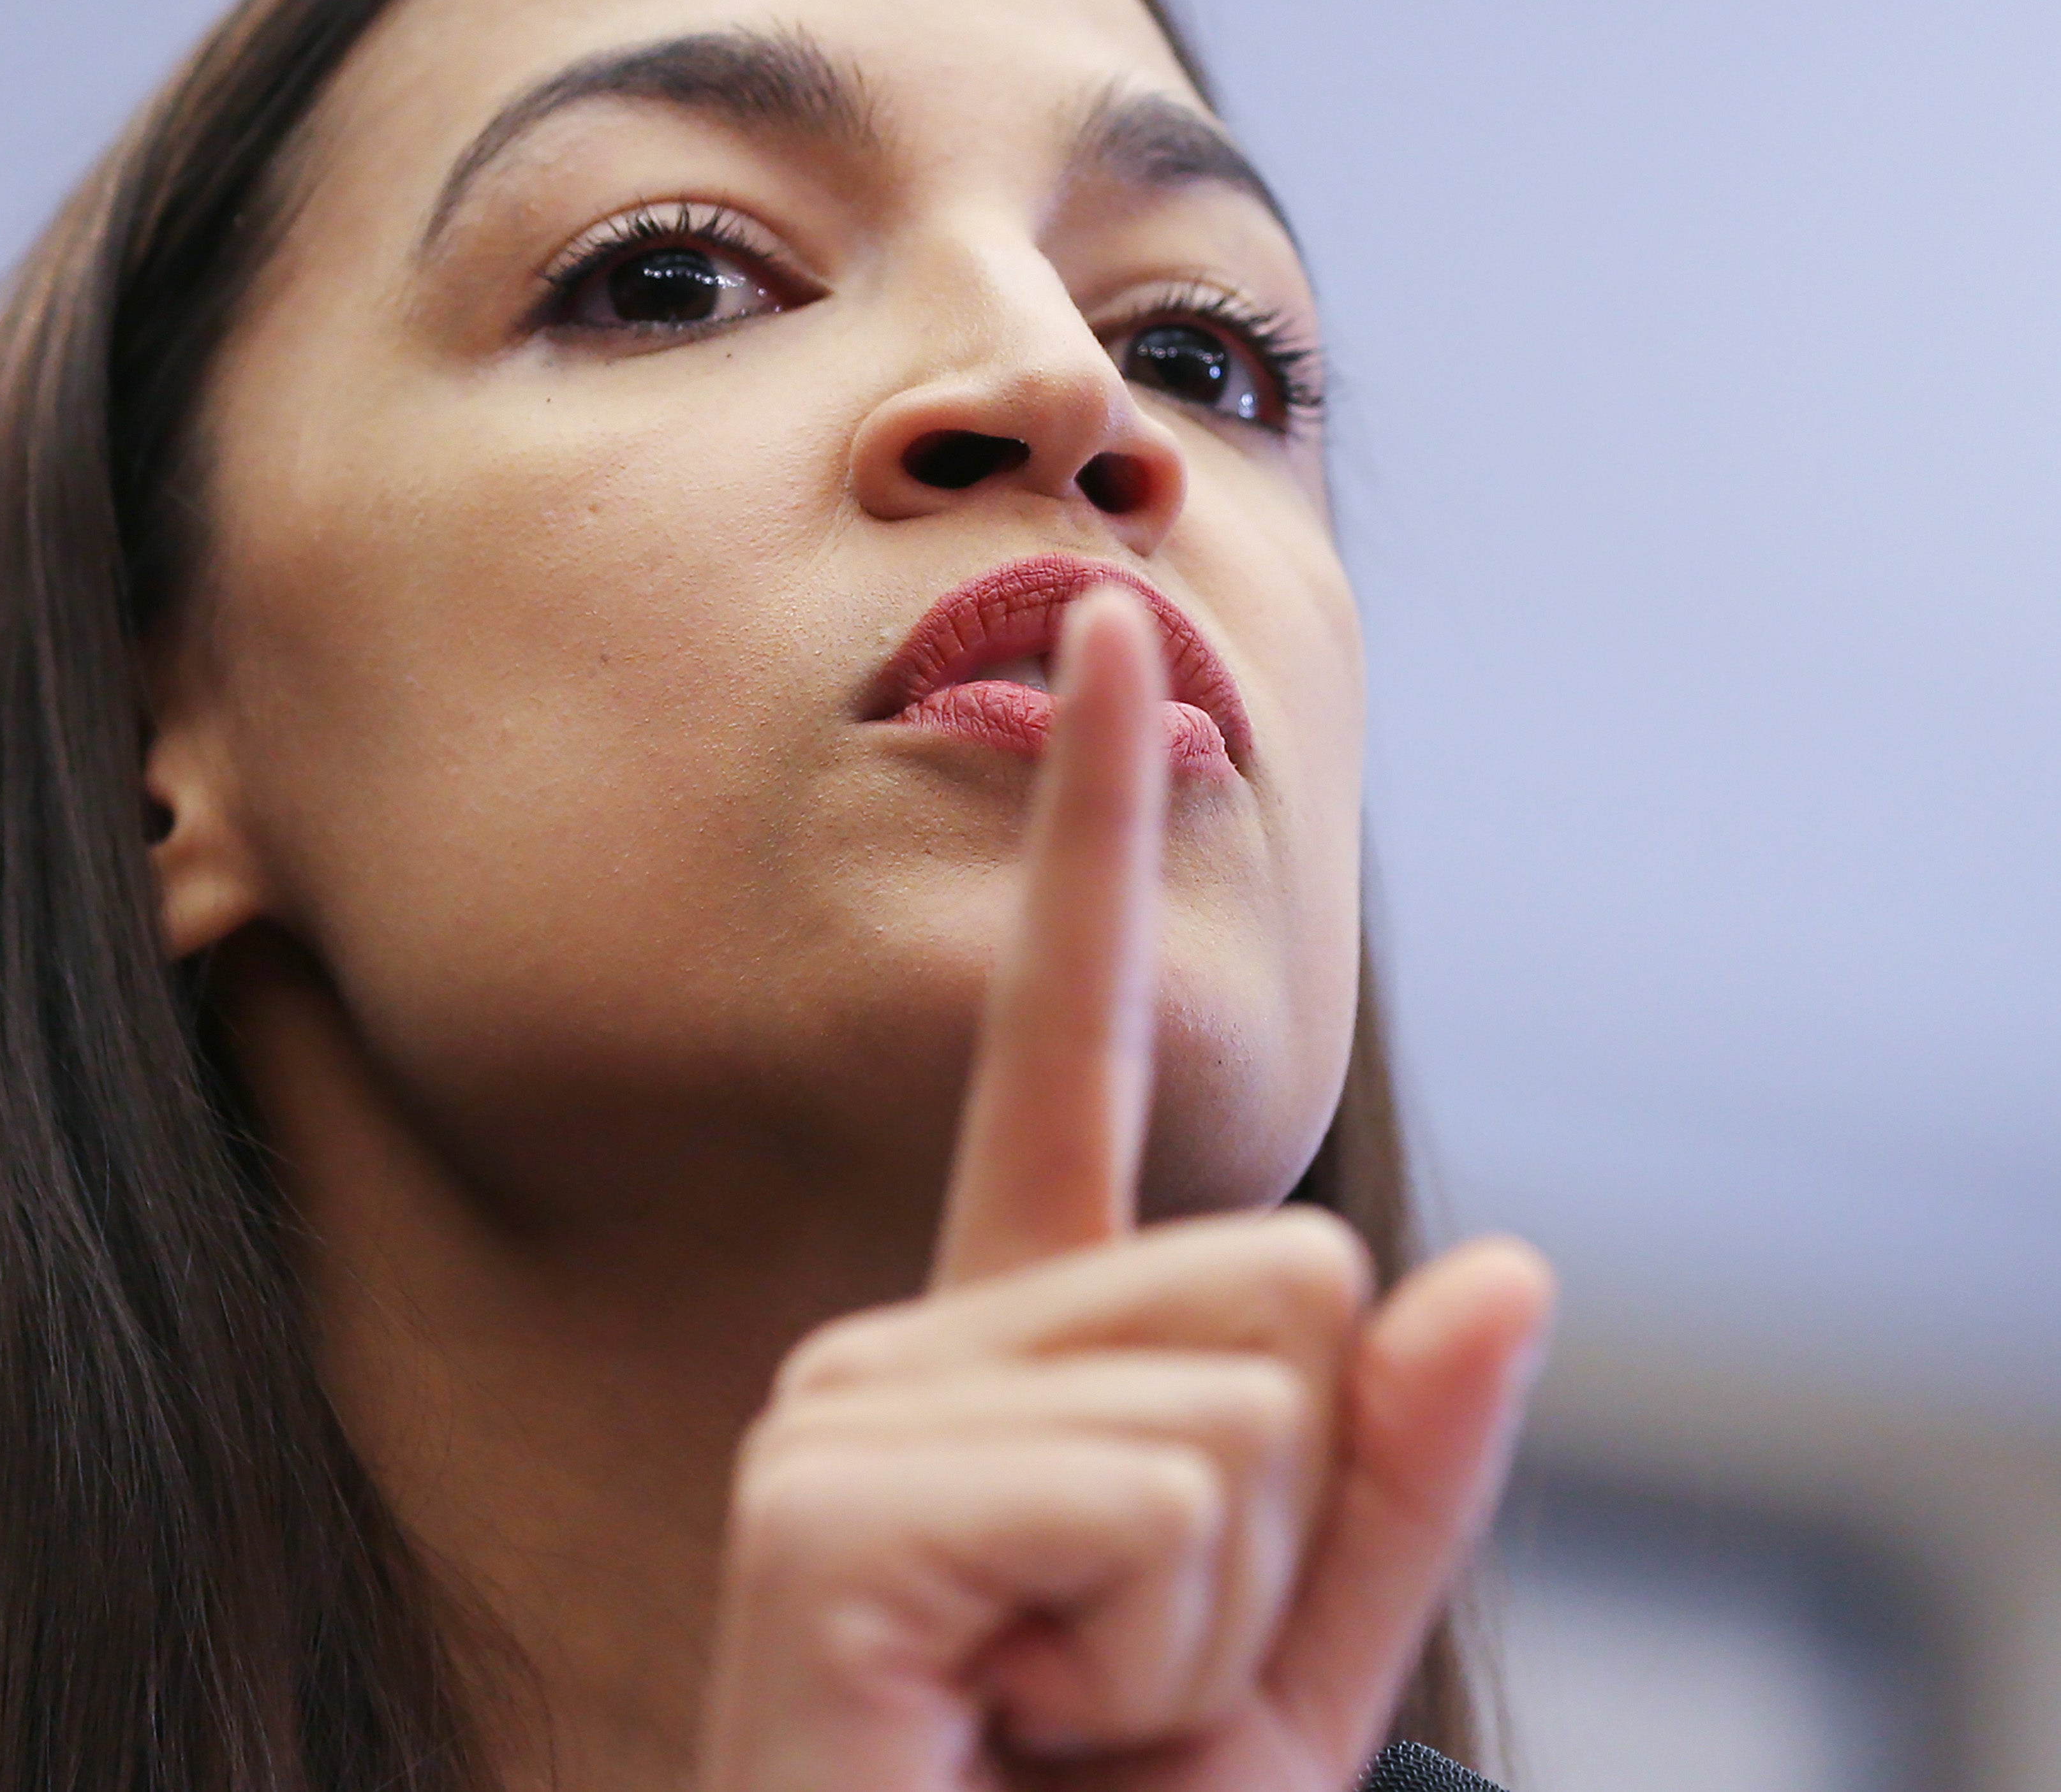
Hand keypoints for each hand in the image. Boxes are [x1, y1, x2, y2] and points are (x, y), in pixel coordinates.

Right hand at [695, 589, 1553, 1791]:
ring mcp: (847, 1415)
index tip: (1125, 638)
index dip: (1098, 845)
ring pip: (1243, 1399)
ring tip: (1049, 1710)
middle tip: (1104, 1670)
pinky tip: (998, 1722)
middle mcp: (902, 1342)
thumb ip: (1397, 1489)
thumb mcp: (1286, 1686)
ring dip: (1212, 1615)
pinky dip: (1147, 1660)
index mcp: (1006, 1357)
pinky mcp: (822, 1511)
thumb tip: (1500, 1262)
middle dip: (1276, 1520)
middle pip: (1286, 1281)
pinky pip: (1153, 1498)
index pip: (1065, 1057)